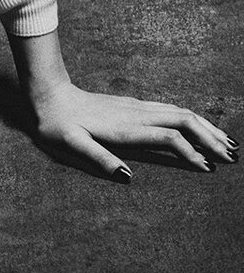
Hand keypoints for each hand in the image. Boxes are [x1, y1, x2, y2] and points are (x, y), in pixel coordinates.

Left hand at [28, 81, 236, 179]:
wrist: (48, 95)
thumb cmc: (56, 124)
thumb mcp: (70, 144)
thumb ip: (98, 159)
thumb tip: (127, 178)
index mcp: (125, 127)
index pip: (168, 137)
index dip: (191, 152)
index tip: (208, 169)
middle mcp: (136, 114)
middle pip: (184, 120)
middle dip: (211, 138)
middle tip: (233, 158)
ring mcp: (137, 107)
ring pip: (181, 112)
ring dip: (206, 128)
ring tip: (228, 144)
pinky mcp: (134, 105)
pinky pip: (172, 110)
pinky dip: (193, 120)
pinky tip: (201, 128)